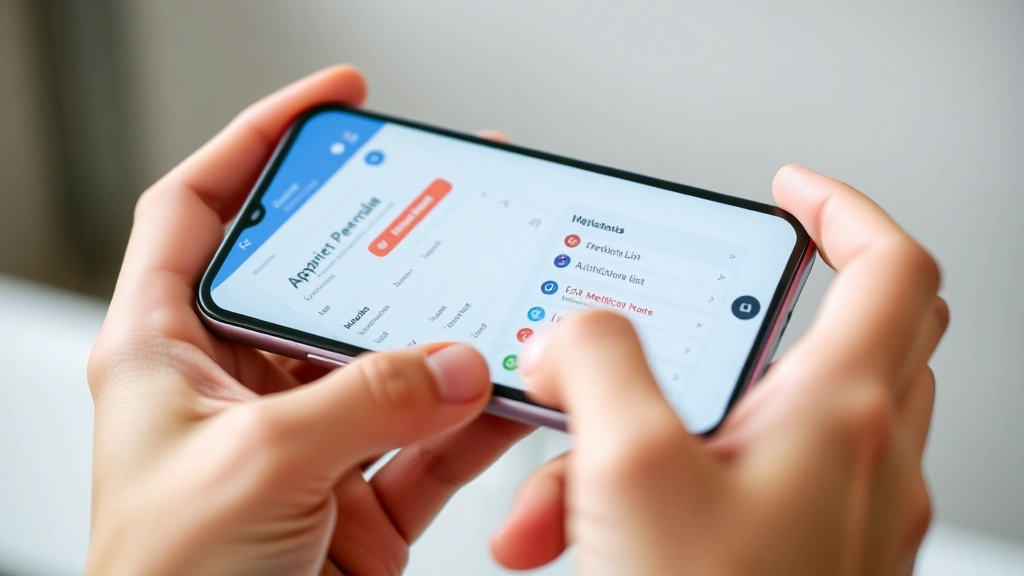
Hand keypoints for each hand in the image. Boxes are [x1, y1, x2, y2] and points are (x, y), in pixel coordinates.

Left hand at [86, 66, 529, 575]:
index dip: (260, 142)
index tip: (333, 106)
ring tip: (500, 292)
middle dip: (388, 240)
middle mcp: (238, 386)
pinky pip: (431, 440)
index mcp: (167, 353)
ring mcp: (307, 439)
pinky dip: (476, 421)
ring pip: (390, 363)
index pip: (201, 209)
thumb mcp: (254, 467)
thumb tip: (453, 364)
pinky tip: (511, 393)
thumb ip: (362, 402)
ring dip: (448, 339)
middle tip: (448, 196)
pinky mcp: (359, 494)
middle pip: (320, 281)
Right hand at [491, 165, 946, 575]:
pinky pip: (742, 489)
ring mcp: (840, 516)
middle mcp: (862, 463)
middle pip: (824, 340)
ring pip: (764, 424)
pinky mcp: (804, 557)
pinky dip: (664, 486)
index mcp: (844, 416)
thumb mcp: (630, 471)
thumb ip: (600, 365)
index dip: (840, 209)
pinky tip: (584, 528)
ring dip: (662, 429)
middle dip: (725, 328)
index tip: (787, 190)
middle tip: (672, 321)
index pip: (887, 266)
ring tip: (566, 480)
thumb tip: (580, 330)